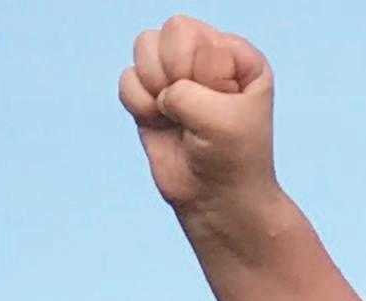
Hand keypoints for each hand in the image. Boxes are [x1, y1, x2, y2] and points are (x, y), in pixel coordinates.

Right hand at [120, 17, 274, 211]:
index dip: (195, 70)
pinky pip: (128, 79)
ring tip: (172, 116)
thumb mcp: (221, 120)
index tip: (216, 104)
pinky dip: (137, 102)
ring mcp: (178, 78)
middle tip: (188, 109)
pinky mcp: (153, 99)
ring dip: (152, 84)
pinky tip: (157, 122)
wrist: (218, 203)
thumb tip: (159, 92)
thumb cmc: (233, 161)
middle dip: (171, 72)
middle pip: (168, 32)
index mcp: (237, 57)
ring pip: (144, 47)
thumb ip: (185, 91)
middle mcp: (208, 60)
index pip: (195, 33)